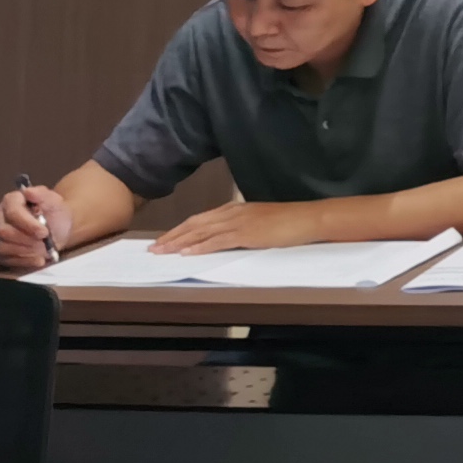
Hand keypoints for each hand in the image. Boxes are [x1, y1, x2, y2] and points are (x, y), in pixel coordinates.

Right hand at [0, 180, 71, 270]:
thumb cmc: (54, 214)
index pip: (13, 213)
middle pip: (4, 232)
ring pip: (1, 247)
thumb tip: (28, 191)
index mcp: (10, 200)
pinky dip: (22, 262)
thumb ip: (43, 195)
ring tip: (42, 251)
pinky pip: (2, 260)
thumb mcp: (56, 202)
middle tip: (44, 244)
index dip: (28, 225)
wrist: (54, 230)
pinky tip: (37, 260)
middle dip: (26, 240)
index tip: (44, 233)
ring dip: (25, 252)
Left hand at [147, 199, 322, 255]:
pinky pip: (217, 241)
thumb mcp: (260, 221)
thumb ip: (242, 226)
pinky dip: (200, 247)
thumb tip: (227, 238)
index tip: (164, 239)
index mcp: (235, 209)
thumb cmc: (289, 221)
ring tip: (161, 252)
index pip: (200, 219)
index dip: (180, 230)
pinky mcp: (246, 234)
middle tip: (153, 248)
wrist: (309, 218)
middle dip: (172, 236)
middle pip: (195, 224)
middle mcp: (233, 213)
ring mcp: (239, 222)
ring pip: (201, 232)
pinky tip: (186, 253)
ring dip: (179, 242)